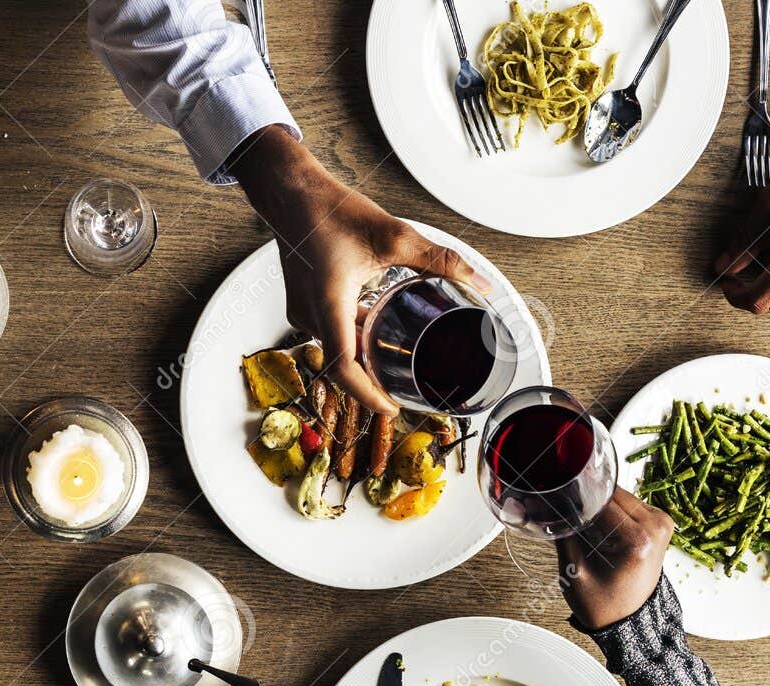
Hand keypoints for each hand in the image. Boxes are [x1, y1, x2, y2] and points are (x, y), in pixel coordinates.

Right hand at [229, 125, 488, 413]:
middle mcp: (310, 314)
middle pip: (342, 363)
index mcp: (329, 304)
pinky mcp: (302, 303)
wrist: (291, 193)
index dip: (368, 395)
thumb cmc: (330, 211)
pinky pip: (329, 331)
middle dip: (371, 381)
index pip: (344, 367)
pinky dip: (351, 337)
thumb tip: (477, 281)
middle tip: (402, 389)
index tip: (391, 408)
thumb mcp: (394, 235)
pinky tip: (374, 326)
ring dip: (362, 357)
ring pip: (335, 348)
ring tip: (393, 363)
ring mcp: (302, 310)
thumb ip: (439, 260)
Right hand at [555, 489, 673, 630]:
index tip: (559, 501)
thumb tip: (545, 504)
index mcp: (639, 540)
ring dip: (600, 506)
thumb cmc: (604, 604)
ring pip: (621, 495)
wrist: (628, 621)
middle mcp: (657, 528)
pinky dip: (612, 511)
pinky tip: (601, 529)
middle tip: (569, 517)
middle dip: (588, 501)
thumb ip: (562, 534)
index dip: (576, 499)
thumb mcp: (576, 572)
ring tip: (586, 529)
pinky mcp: (660, 523)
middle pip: (613, 494)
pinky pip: (630, 503)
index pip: (602, 501)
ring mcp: (662, 524)